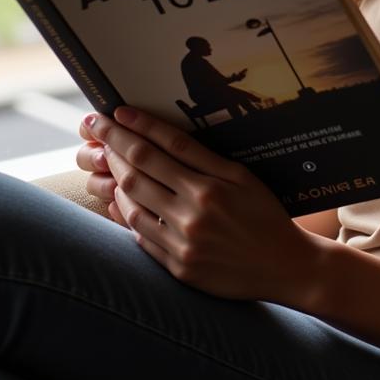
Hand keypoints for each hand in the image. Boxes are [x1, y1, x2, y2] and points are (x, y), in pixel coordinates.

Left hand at [82, 107, 327, 304]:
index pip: (163, 146)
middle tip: (95, 126)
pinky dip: (125, 215)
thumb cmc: (265, 214)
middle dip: (113, 144)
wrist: (284, 266)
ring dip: (114, 179)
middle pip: (139, 171)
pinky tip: (119, 200)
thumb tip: (159, 141)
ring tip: (107, 160)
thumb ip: (203, 159)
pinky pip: (140, 237)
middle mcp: (194, 213)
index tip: (117, 111)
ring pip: (131, 205)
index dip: (137, 126)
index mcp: (211, 186)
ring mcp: (183, 243)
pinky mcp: (178, 268)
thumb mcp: (242, 177)